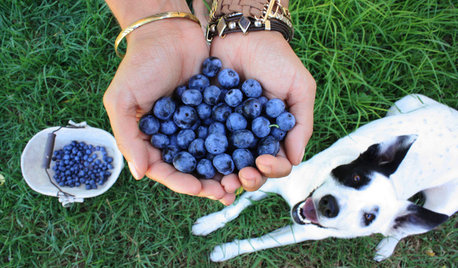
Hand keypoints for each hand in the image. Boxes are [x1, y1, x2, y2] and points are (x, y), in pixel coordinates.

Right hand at [103, 20, 238, 204]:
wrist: (168, 32)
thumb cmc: (140, 64)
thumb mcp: (121, 99)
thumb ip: (128, 136)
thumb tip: (139, 174)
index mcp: (150, 139)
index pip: (165, 169)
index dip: (181, 182)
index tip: (199, 189)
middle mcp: (174, 137)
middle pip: (192, 168)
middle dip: (209, 182)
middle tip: (227, 192)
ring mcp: (195, 125)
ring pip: (211, 155)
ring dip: (225, 170)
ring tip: (241, 180)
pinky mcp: (214, 111)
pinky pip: (225, 132)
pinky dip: (236, 145)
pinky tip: (249, 153)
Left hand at [210, 31, 315, 190]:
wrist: (242, 33)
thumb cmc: (276, 59)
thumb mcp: (299, 87)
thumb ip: (301, 123)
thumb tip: (296, 159)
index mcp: (275, 133)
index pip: (278, 161)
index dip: (273, 168)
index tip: (264, 161)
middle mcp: (252, 137)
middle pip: (251, 167)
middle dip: (249, 177)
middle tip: (242, 177)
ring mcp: (228, 130)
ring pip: (227, 162)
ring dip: (225, 175)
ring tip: (221, 181)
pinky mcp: (206, 120)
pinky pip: (204, 142)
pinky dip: (203, 157)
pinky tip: (200, 165)